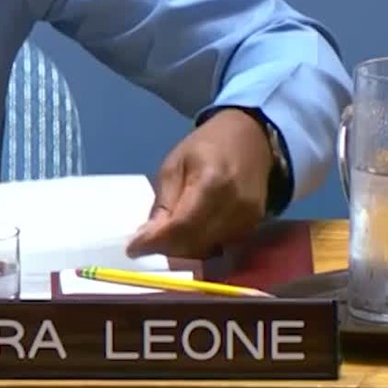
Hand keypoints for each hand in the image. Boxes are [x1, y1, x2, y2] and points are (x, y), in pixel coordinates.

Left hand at [126, 109, 272, 258]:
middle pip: (195, 243)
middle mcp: (235, 205)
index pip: (182, 225)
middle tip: (146, 242)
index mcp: (212, 183)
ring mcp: (248, 218)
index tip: (133, 248)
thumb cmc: (206, 146)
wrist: (251, 138)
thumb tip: (146, 236)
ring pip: (207, 249)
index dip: (157, 242)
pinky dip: (201, 244)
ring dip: (183, 249)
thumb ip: (164, 202)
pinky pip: (221, 246)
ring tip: (167, 234)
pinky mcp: (254, 226)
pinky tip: (189, 232)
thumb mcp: (175, 164)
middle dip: (166, 248)